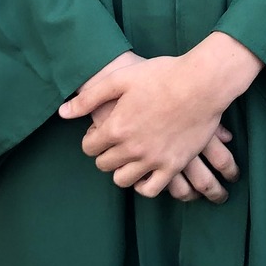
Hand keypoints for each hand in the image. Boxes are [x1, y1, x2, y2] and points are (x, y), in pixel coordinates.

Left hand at [59, 34, 261, 198]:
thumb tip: (63, 112)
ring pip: (123, 180)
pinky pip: (151, 189)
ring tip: (129, 157)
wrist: (202, 83)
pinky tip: (145, 172)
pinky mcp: (174, 165)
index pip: (89, 147)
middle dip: (105, 154)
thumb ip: (90, 97)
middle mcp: (131, 148)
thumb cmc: (162, 75)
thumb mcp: (121, 78)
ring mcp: (153, 159)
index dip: (92, 139)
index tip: (101, 131)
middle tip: (116, 142)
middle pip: (104, 164)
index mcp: (116, 127)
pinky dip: (144, 185)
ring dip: (121, 170)